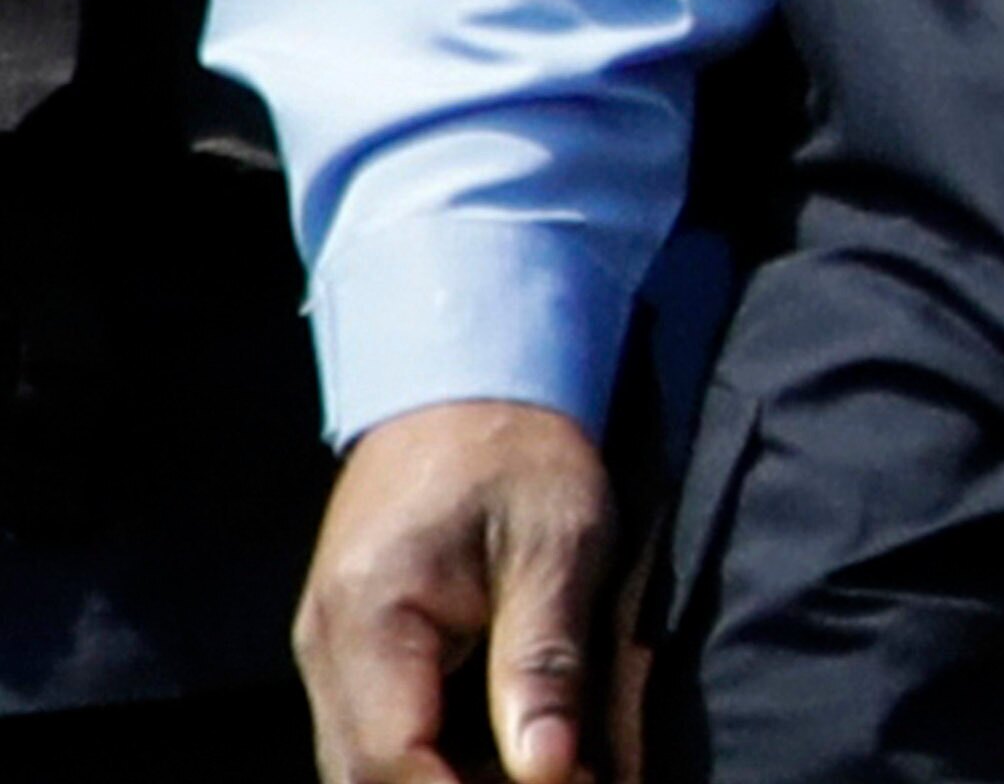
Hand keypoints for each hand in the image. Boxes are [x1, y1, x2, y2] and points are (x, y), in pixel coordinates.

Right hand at [298, 402, 627, 783]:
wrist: (464, 381)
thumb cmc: (518, 452)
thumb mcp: (559, 546)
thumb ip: (545, 662)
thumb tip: (550, 771)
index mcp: (368, 620)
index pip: (394, 760)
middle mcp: (323, 648)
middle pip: (367, 778)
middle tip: (558, 777)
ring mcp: (326, 653)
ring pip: (365, 764)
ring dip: (443, 779)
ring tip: (539, 764)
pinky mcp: (347, 651)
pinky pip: (376, 733)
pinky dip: (432, 756)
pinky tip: (502, 748)